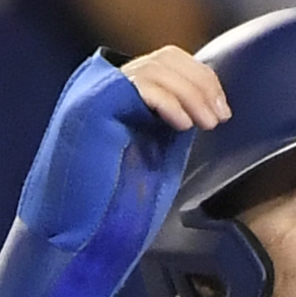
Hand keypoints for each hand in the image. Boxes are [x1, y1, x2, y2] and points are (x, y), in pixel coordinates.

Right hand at [0, 48, 199, 296]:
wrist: (74, 240)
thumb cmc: (110, 209)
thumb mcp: (153, 155)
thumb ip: (170, 124)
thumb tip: (205, 103)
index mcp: (116, 95)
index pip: (168, 62)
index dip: (201, 80)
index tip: (221, 111)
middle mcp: (100, 86)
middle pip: (166, 57)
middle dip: (202, 84)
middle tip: (220, 117)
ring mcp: (91, 93)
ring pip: (156, 67)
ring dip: (192, 93)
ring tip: (207, 124)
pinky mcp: (90, 106)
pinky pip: (139, 85)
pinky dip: (168, 101)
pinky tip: (183, 127)